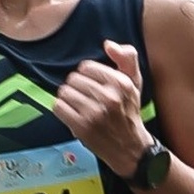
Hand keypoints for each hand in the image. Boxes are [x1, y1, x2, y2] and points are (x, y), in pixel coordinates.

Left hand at [52, 37, 151, 178]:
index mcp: (121, 83)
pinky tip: (72, 114)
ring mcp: (94, 113)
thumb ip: (127, 58)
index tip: (92, 85)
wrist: (130, 148)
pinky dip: (62, 109)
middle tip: (85, 97)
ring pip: (64, 92)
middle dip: (76, 87)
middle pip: (73, 78)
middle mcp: (109, 97)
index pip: (86, 67)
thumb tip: (108, 44)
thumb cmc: (129, 112)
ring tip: (78, 106)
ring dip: (68, 98)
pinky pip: (58, 107)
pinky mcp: (82, 127)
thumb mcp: (134, 82)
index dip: (86, 75)